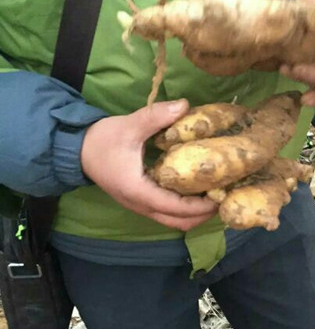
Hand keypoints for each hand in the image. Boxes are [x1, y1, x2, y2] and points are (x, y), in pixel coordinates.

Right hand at [81, 100, 218, 230]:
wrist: (78, 150)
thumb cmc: (102, 140)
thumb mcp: (129, 125)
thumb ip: (156, 116)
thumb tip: (185, 105)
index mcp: (139, 191)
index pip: (176, 207)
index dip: (201, 205)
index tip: (220, 195)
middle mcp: (141, 206)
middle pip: (179, 223)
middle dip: (203, 215)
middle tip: (222, 197)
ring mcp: (140, 207)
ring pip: (173, 222)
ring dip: (195, 215)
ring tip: (214, 197)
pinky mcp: (141, 203)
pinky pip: (167, 215)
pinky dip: (184, 211)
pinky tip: (196, 194)